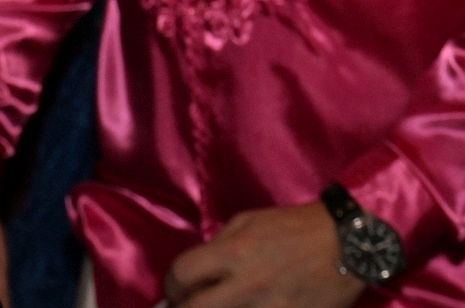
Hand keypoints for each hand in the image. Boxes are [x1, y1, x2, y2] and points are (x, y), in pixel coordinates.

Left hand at [165, 203, 366, 307]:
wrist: (349, 243)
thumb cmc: (294, 227)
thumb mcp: (247, 221)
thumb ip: (218, 244)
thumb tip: (197, 270)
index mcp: (234, 252)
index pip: (182, 274)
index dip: (172, 285)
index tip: (176, 291)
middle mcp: (249, 283)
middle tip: (188, 305)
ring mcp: (273, 307)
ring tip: (219, 305)